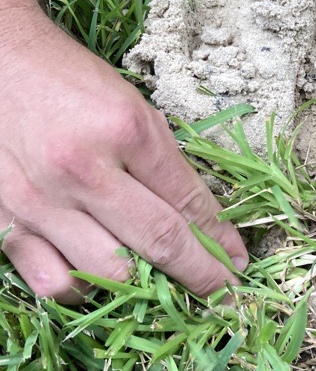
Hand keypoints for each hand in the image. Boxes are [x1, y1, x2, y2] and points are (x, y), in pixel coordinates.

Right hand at [0, 7, 247, 303]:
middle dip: (201, 274)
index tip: (238, 259)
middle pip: (158, 242)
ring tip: (161, 282)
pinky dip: (81, 289)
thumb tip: (203, 219)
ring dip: (145, 286)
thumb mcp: (130, 106)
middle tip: (223, 291)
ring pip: (109, 273)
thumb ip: (162, 162)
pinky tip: (94, 276)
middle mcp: (81, 169)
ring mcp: (39, 201)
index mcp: (123, 130)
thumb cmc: (68, 80)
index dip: (219, 237)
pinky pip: (52, 283)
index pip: (187, 200)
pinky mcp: (4, 221)